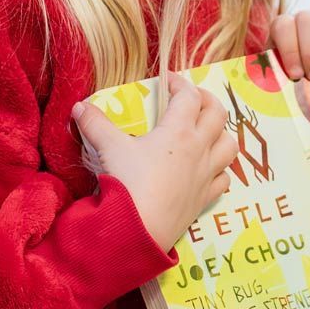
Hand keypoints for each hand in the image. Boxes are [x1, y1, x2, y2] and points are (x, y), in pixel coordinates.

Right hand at [72, 73, 237, 250]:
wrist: (139, 227)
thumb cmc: (128, 183)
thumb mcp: (109, 148)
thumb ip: (95, 124)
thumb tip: (79, 106)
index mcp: (178, 131)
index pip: (189, 96)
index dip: (180, 83)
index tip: (168, 81)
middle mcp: (199, 148)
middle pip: (217, 114)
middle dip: (208, 101)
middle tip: (193, 99)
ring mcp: (206, 174)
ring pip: (230, 145)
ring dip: (222, 133)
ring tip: (208, 131)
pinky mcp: (205, 197)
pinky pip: (224, 179)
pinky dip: (221, 170)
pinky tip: (209, 169)